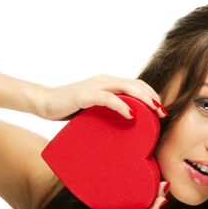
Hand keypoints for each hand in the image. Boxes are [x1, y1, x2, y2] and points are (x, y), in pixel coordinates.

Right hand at [37, 75, 166, 120]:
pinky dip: (121, 105)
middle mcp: (104, 80)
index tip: (162, 111)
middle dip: (153, 98)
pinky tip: (131, 115)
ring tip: (155, 113)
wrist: (44, 102)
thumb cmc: (69, 108)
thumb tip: (125, 127)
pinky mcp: (84, 95)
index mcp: (108, 83)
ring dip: (144, 100)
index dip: (151, 95)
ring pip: (126, 88)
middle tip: (163, 114)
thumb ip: (108, 111)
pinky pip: (107, 98)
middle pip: (136, 84)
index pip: (136, 84)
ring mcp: (95, 86)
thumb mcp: (93, 109)